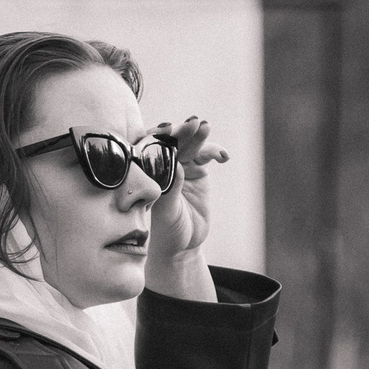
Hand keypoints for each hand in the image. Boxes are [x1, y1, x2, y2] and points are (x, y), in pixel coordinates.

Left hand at [145, 116, 227, 284]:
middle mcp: (161, 165)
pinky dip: (214, 152)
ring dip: (198, 135)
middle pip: (171, 141)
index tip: (167, 129)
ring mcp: (180, 166)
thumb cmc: (167, 231)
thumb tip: (177, 165)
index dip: (158, 136)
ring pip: (189, 144)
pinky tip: (223, 157)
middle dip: (181, 131)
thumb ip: (171, 189)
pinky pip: (206, 155)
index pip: (149, 148)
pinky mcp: (197, 170)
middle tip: (193, 123)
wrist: (183, 245)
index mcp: (146, 173)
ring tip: (206, 127)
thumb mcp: (168, 213)